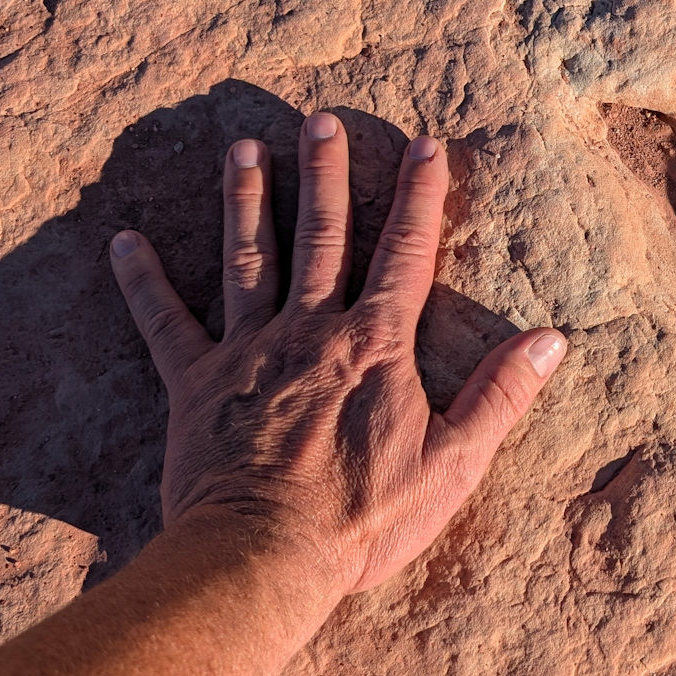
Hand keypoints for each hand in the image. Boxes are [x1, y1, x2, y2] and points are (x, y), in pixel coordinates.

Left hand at [107, 112, 565, 598]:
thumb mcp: (453, 464)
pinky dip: (143, 280)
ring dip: (245, 199)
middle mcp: (310, 330)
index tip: (427, 144)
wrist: (261, 557)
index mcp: (375, 344)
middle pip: (321, 234)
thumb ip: (500, 397)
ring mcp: (246, 351)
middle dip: (324, 171)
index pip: (406, 253)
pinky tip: (123, 241)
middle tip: (321, 119)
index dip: (420, 196)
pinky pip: (164, 321)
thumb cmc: (362, 519)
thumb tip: (552, 341)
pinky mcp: (194, 383)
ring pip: (247, 257)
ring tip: (241, 146)